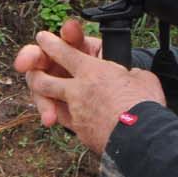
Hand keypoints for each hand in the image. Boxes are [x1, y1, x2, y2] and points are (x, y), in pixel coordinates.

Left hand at [17, 22, 164, 152]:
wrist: (142, 138)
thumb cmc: (145, 104)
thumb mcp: (142, 77)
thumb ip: (129, 74)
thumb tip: (132, 77)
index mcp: (92, 71)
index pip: (63, 51)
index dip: (50, 43)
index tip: (42, 38)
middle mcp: (77, 91)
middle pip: (44, 80)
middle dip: (35, 73)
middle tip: (33, 70)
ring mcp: (76, 113)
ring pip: (50, 103)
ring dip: (44, 99)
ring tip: (46, 95)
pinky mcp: (80, 133)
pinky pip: (67, 122)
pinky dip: (67, 118)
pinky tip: (72, 119)